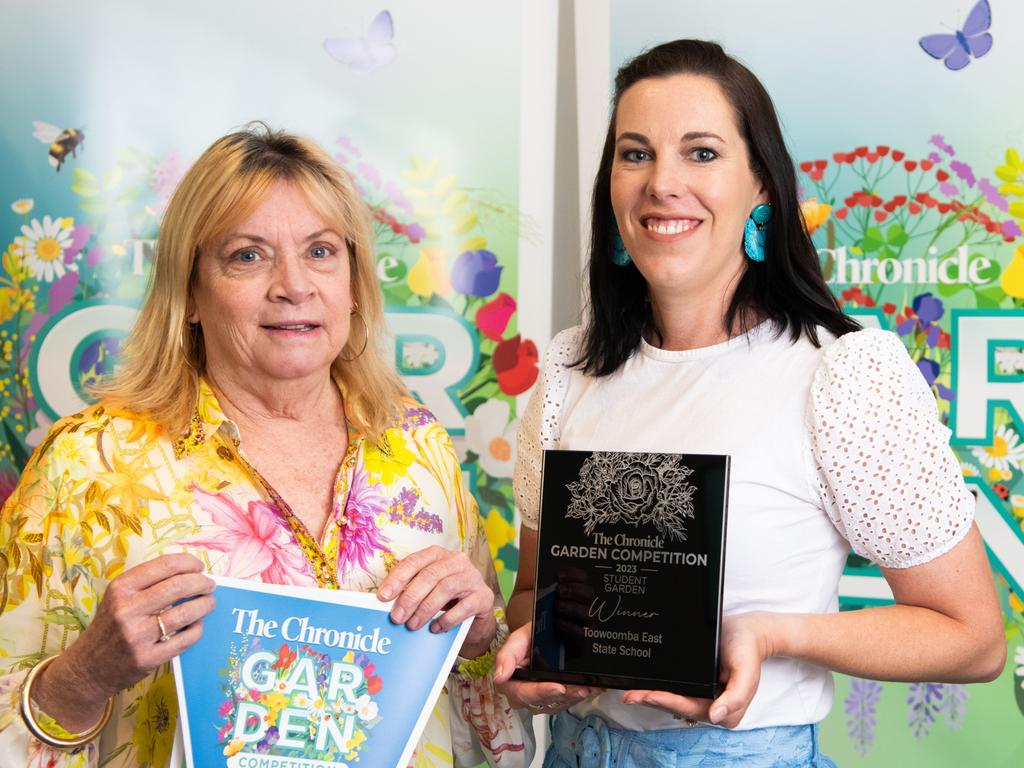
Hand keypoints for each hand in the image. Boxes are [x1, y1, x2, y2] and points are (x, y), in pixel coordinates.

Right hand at [33, 553, 215, 730]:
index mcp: (120, 588)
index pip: (164, 566)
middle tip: (210, 585)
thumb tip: (188, 570)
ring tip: (209, 602)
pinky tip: (198, 624)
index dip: (188, 563)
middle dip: (202, 583)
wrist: (87, 668)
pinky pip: (184, 639)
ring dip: (205, 605)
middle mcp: (127, 610)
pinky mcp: (147, 658)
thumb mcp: (117, 597)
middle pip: (178, 587)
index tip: (199, 566)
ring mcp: (137, 636)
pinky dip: (197, 629)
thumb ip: (147, 583)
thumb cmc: (109, 626)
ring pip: (185, 613)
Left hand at [378, 545, 495, 657]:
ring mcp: (473, 578)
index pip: (415, 561)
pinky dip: (447, 619)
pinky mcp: (484, 596)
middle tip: (397, 617)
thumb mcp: (428, 589)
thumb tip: (387, 602)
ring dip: (425, 609)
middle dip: (410, 597)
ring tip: (413, 625)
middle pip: (430, 575)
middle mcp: (457, 561)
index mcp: (439, 555)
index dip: (397, 578)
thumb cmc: (447, 599)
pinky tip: (435, 628)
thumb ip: (412, 589)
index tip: (383, 596)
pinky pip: (464, 607)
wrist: (476, 613)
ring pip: (445, 588)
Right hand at [493, 623, 602, 713]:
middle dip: (565, 695)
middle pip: (544, 702)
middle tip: (581, 688)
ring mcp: (539, 699)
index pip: (523, 693)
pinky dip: (580, 695)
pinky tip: (591, 688)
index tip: (558, 688)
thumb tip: (499, 678)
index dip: (541, 692)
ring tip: (589, 687)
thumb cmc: (529, 636)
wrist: (542, 635)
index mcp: (510, 681)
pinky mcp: (553, 700)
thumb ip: (507, 655)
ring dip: (575, 696)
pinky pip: (567, 703)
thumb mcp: (518, 638)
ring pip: (558, 704)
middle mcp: (523, 695)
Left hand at [621, 612, 772, 728]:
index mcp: (725, 710)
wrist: (747, 631)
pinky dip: (659, 687)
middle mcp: (712, 706)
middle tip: (630, 695)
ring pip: (674, 700)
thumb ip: (737, 697)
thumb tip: (716, 717)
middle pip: (678, 707)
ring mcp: (703, 695)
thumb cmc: (747, 650)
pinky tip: (644, 683)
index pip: (691, 708)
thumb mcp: (747, 671)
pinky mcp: (696, 684)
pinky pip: (676, 689)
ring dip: (652, 696)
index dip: (668, 703)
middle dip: (653, 701)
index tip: (649, 696)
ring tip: (631, 692)